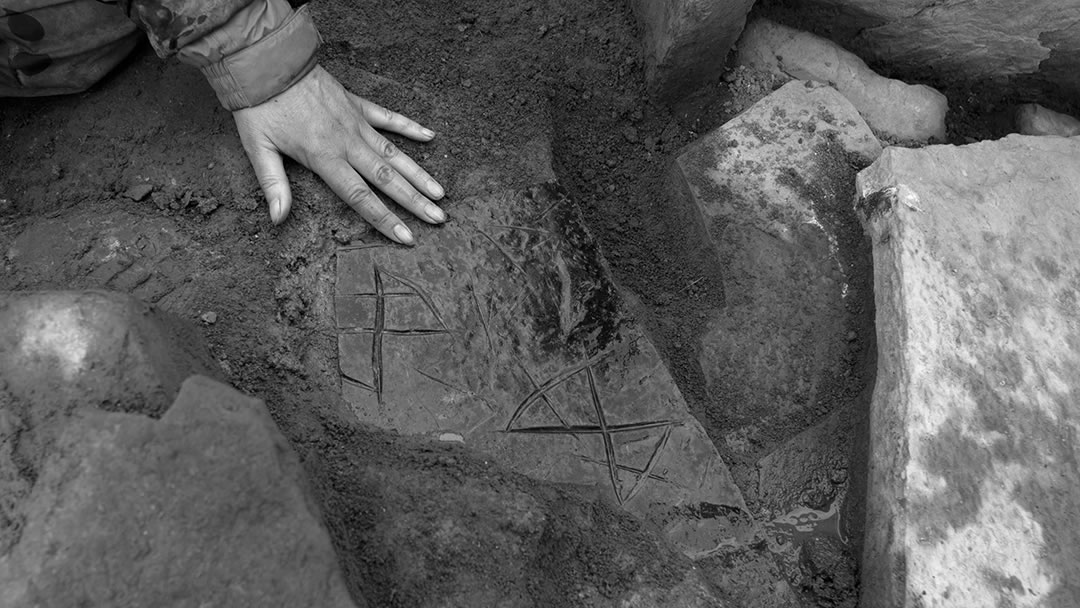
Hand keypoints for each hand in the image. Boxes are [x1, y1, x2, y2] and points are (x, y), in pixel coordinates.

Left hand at [232, 65, 445, 244]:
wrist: (268, 62)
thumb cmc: (260, 107)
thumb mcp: (258, 148)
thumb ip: (273, 185)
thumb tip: (278, 219)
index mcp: (325, 157)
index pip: (361, 197)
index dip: (385, 219)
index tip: (406, 237)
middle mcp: (347, 142)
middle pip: (387, 179)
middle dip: (415, 202)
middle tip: (439, 219)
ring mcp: (356, 122)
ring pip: (394, 153)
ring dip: (419, 174)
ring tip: (440, 193)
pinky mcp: (357, 104)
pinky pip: (389, 118)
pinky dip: (410, 127)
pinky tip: (431, 136)